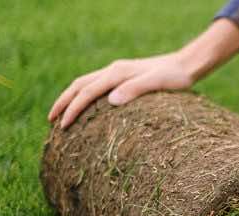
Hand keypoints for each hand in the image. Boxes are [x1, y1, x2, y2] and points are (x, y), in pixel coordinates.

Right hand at [48, 19, 238, 127]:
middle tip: (51, 122)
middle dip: (63, 103)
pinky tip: (87, 109)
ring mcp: (118, 72)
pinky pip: (97, 86)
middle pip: (79, 85)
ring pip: (86, 84)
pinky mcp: (125, 77)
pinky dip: (85, 96)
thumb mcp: (157, 83)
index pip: (87, 91)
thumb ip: (135, 90)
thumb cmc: (175, 77)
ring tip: (62, 116)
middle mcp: (114, 70)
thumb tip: (111, 101)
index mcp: (117, 73)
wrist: (187, 65)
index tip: (63, 126)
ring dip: (71, 99)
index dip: (72, 108)